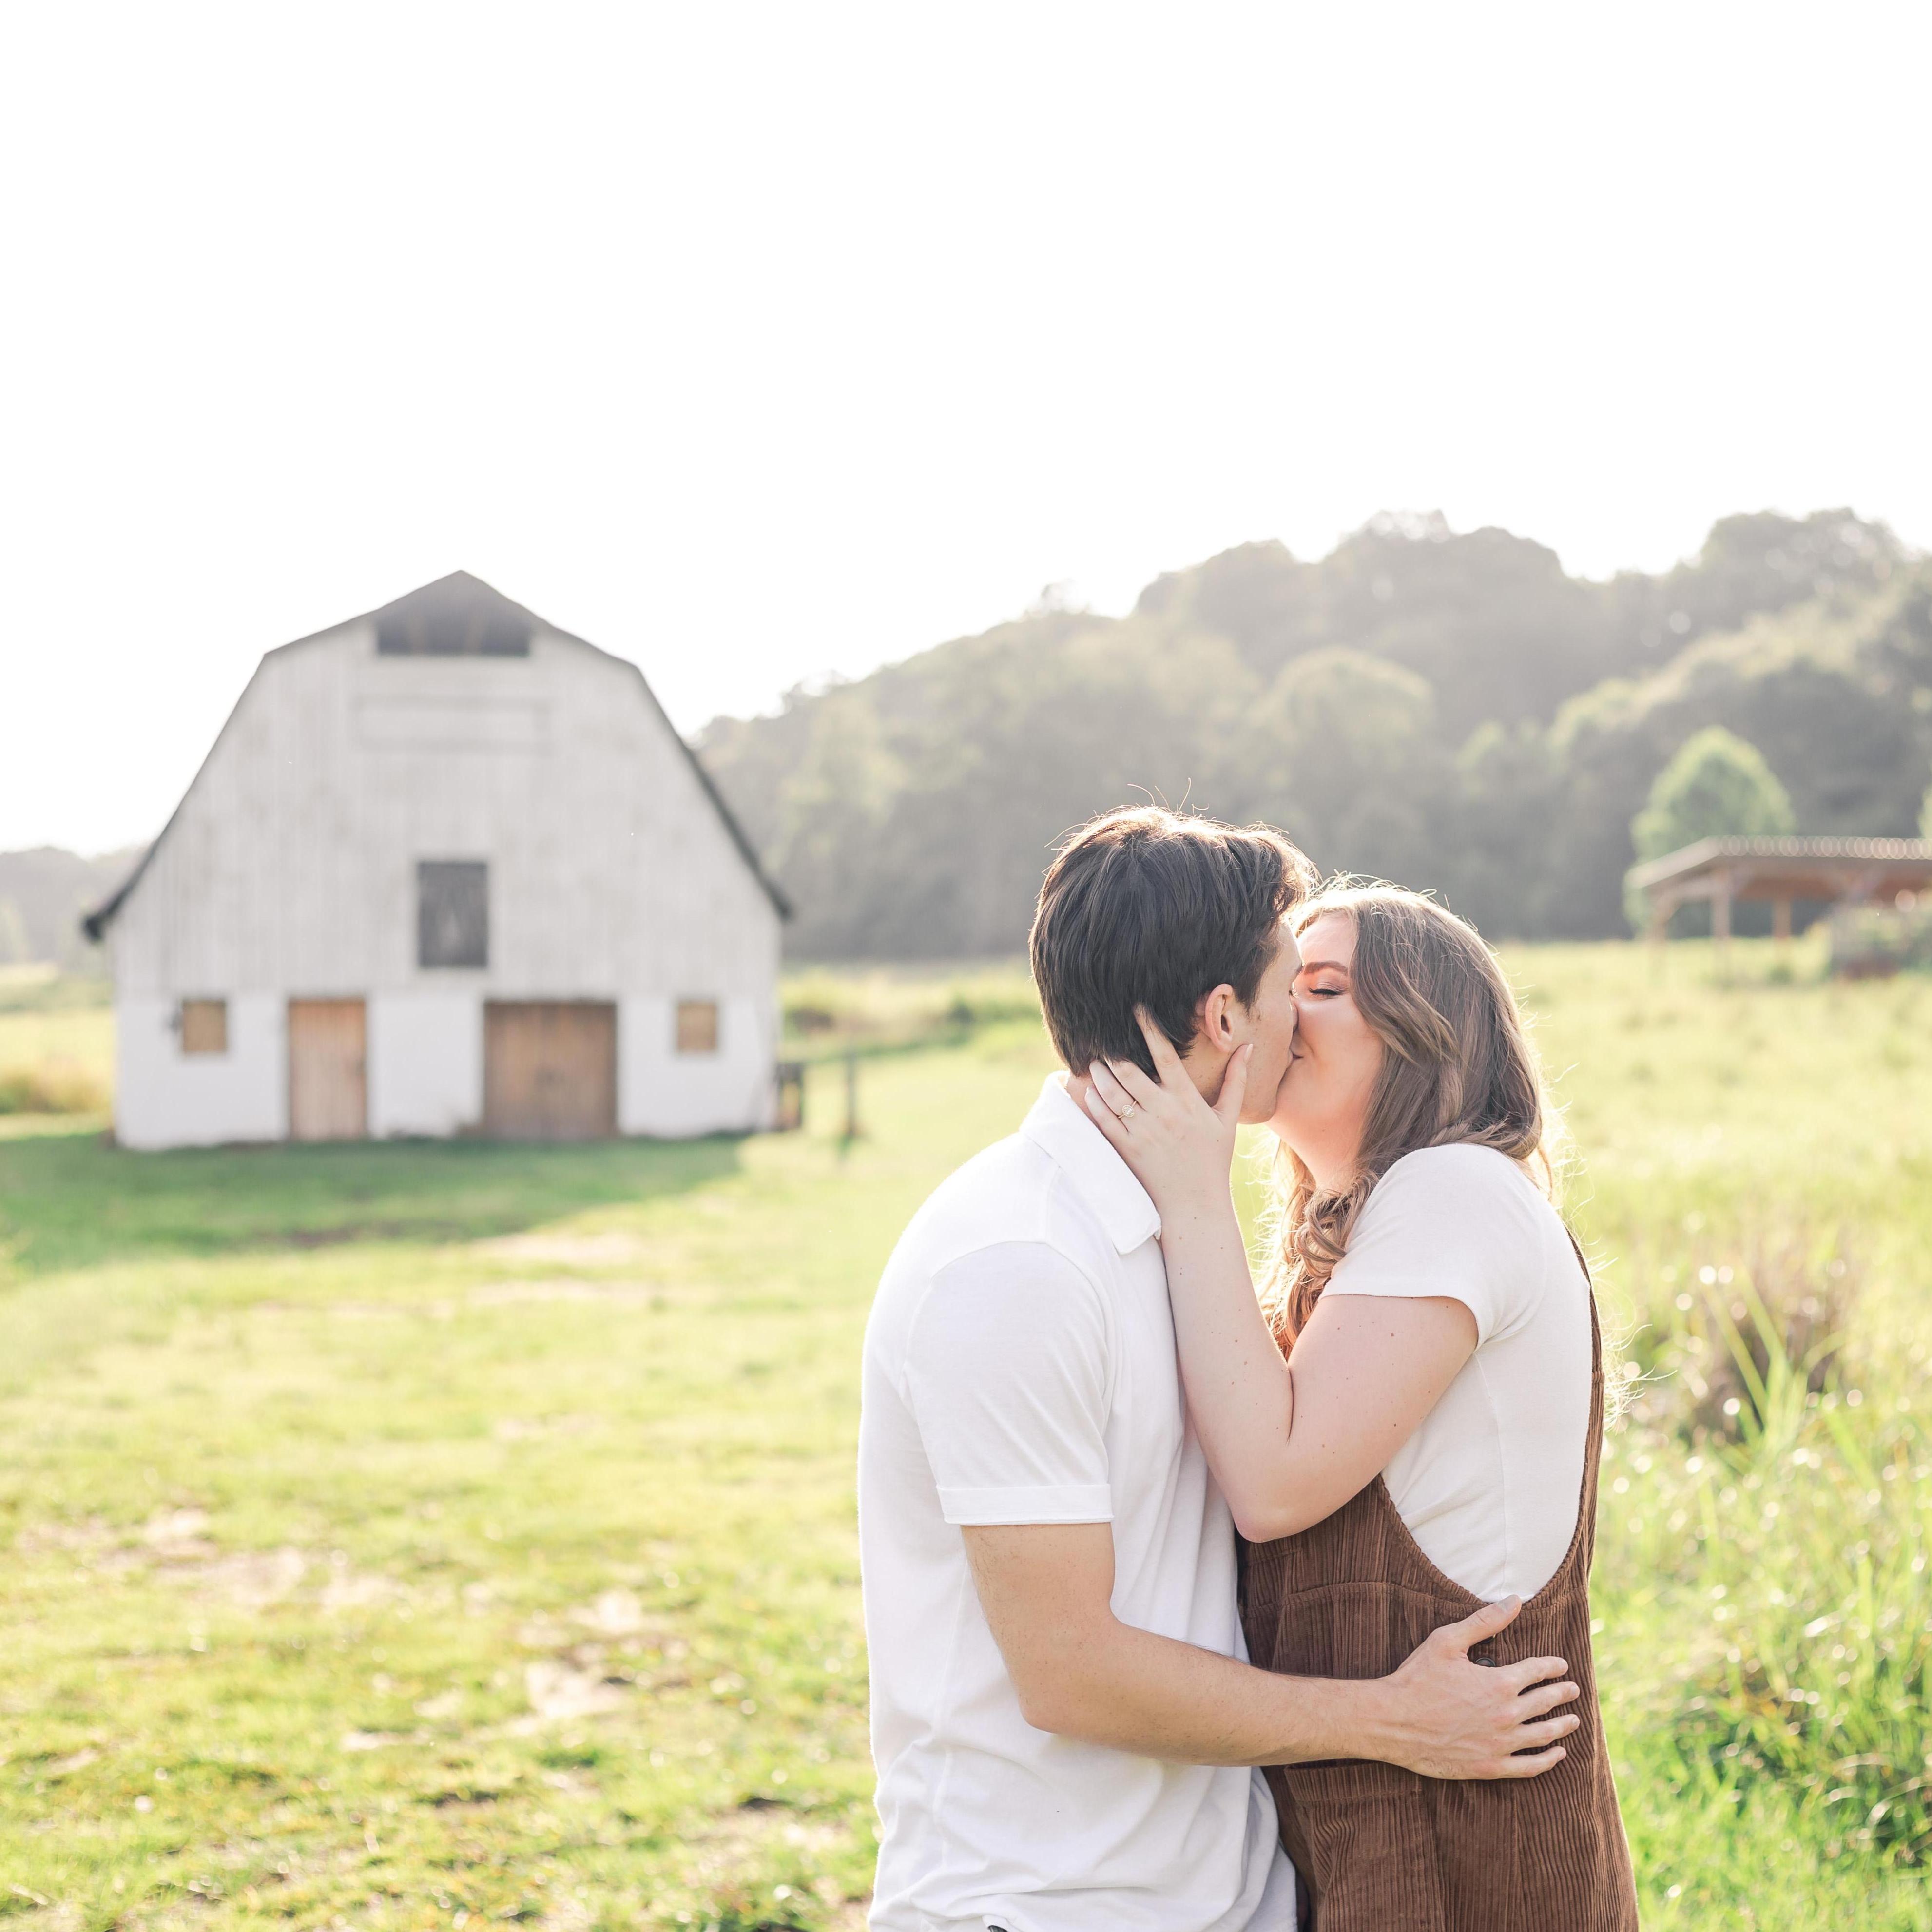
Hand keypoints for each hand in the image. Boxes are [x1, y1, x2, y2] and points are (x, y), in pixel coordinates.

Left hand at [1084, 1008, 1247, 1216]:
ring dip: (1099, 1073)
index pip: (1165, 1056)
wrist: (1195, 1204)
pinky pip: (1104, 1119)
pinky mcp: (1127, 1149)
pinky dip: (1094, 1101)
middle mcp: (1163, 1112)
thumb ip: (1236, 1081)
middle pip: (1129, 1072)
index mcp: (1186, 1101)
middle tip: (1103, 1039)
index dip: (1149, 1029)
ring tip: (1094, 1062)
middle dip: (1113, 1052)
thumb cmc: (1213, 1159)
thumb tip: (1247, 1047)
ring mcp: (1142, 1131)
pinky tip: (1090, 1090)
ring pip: (1112, 1093)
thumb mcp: (1227, 1119)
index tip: (1137, 1010)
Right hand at [1367, 1596, 1580, 1779]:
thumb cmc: (1417, 1678)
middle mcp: (1506, 1714)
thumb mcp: (1447, 1640)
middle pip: (1544, 1703)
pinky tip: (1557, 1754)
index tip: (1561, 1665)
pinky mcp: (1490, 1767)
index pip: (1536, 1671)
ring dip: (1561, 1727)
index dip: (1551, 1667)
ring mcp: (1500, 1744)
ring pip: (1543, 1735)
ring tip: (1573, 1721)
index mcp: (1499, 1682)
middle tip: (1574, 1690)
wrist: (1393, 1721)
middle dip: (1562, 1694)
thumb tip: (1515, 1601)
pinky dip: (1548, 1761)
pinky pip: (1529, 1767)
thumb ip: (1484, 1621)